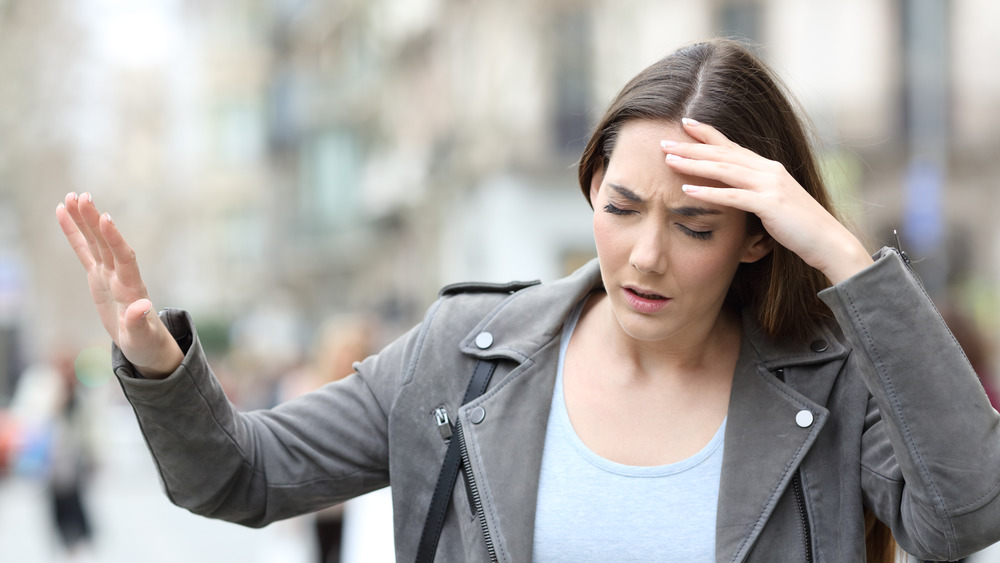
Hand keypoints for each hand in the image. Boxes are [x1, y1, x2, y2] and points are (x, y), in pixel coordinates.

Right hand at [56, 193, 183, 377]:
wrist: (144, 342)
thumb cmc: (145, 341)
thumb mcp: (141, 337)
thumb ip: (139, 322)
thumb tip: (143, 307)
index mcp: (131, 288)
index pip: (124, 258)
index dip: (115, 239)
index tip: (105, 218)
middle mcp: (120, 275)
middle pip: (106, 243)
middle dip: (94, 221)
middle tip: (82, 197)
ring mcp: (108, 273)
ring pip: (94, 242)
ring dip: (83, 220)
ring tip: (71, 196)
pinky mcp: (98, 276)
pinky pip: (84, 251)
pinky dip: (74, 233)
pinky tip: (63, 212)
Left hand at [662, 118, 872, 284]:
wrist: (829, 241)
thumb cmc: (800, 227)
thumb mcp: (774, 203)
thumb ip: (755, 193)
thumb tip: (733, 191)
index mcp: (769, 168)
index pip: (732, 147)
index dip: (708, 134)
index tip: (685, 124)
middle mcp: (769, 170)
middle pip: (722, 154)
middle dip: (691, 147)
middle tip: (664, 142)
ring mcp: (770, 186)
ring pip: (724, 170)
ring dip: (694, 164)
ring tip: (669, 160)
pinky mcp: (770, 204)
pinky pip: (733, 196)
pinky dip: (708, 192)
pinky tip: (687, 190)